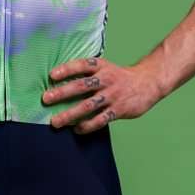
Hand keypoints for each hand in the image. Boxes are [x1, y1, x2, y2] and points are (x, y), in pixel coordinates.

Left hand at [42, 56, 161, 133]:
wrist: (148, 82)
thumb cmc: (119, 76)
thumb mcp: (105, 67)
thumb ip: (87, 74)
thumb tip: (60, 81)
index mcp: (101, 66)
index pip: (81, 65)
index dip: (67, 69)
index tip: (52, 75)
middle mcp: (106, 79)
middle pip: (81, 86)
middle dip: (62, 93)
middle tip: (46, 99)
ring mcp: (112, 95)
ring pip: (88, 106)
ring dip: (70, 114)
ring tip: (56, 121)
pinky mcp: (119, 110)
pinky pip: (101, 119)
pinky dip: (87, 125)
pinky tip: (76, 129)